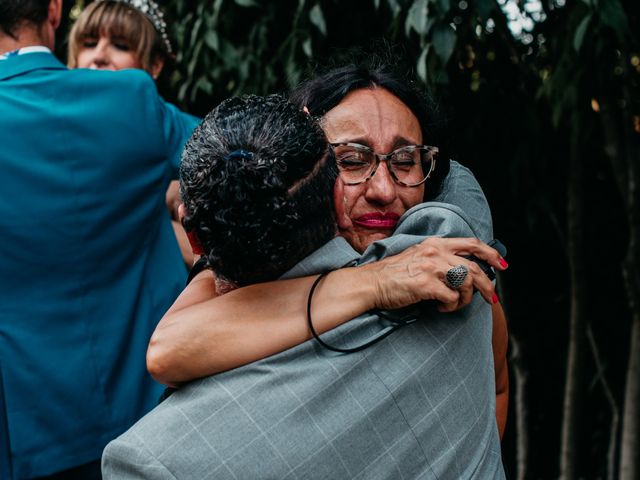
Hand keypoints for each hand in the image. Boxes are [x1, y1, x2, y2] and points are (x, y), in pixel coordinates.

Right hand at [364, 237, 507, 311]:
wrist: (372, 283)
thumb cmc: (393, 274)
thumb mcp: (418, 256)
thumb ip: (439, 259)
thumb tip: (462, 274)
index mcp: (435, 244)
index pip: (472, 243)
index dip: (490, 254)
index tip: (501, 265)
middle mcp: (436, 252)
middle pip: (475, 267)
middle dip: (487, 286)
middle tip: (491, 298)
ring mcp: (431, 268)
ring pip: (466, 283)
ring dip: (465, 299)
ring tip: (454, 304)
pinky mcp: (427, 284)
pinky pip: (452, 298)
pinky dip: (451, 306)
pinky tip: (441, 308)